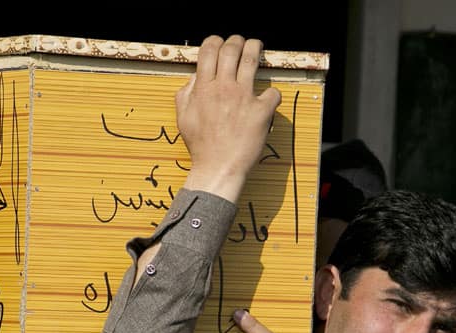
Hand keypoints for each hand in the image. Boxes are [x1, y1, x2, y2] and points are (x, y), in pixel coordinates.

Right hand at [178, 35, 281, 202]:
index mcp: (203, 89)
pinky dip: (271, 94)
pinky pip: (272, 92)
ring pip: (252, 59)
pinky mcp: (261, 111)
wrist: (217, 168)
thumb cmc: (201, 146)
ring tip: (256, 48)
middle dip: (236, 41)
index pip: (209, 50)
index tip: (219, 43)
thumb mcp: (183, 117)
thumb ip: (186, 93)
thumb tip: (194, 76)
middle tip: (240, 43)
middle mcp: (223, 88)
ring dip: (255, 48)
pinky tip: (266, 101)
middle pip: (232, 49)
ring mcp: (243, 98)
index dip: (215, 41)